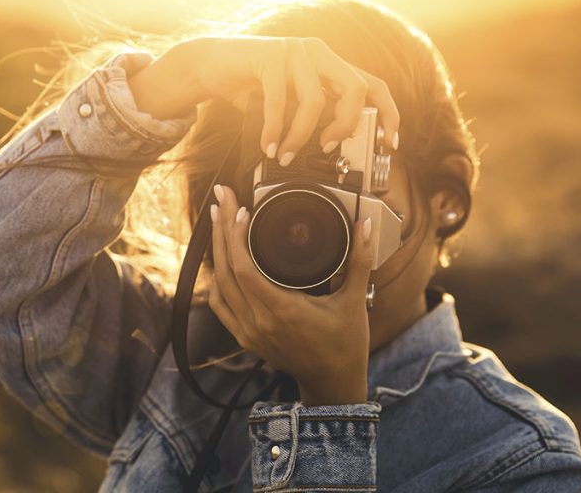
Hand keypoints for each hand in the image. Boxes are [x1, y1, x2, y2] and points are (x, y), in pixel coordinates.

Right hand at [128, 36, 399, 160]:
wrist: (208, 64)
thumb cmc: (249, 86)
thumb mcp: (287, 103)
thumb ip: (309, 116)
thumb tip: (330, 151)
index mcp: (328, 64)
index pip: (372, 84)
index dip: (388, 113)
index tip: (390, 143)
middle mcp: (318, 52)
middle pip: (355, 88)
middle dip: (346, 124)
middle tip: (329, 148)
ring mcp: (295, 50)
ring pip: (314, 100)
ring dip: (301, 136)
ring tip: (287, 156)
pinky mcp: (270, 56)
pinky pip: (279, 101)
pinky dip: (275, 130)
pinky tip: (268, 146)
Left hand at [208, 184, 374, 405]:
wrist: (333, 382)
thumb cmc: (345, 344)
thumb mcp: (354, 301)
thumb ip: (359, 261)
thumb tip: (364, 226)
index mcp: (282, 311)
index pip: (244, 268)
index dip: (237, 236)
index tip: (242, 209)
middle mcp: (258, 322)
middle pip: (226, 269)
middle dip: (221, 230)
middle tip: (222, 198)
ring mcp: (248, 331)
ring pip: (218, 285)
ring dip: (216, 251)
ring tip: (219, 220)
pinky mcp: (244, 337)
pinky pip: (219, 304)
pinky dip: (217, 279)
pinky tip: (221, 259)